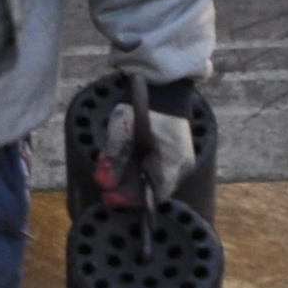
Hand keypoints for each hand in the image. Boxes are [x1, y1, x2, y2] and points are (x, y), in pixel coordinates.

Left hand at [95, 92, 200, 206]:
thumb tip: (105, 183)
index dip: (132, 199)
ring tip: (110, 170)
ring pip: (154, 181)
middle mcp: (183, 165)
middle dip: (127, 190)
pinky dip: (138, 170)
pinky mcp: (176, 157)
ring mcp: (182, 162)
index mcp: (173, 159)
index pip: (156, 194)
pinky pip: (157, 171)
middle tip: (105, 185)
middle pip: (154, 190)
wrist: (161, 89)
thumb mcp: (121, 128)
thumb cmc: (142, 106)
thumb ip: (114, 156)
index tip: (110, 196)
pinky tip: (122, 163)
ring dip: (131, 180)